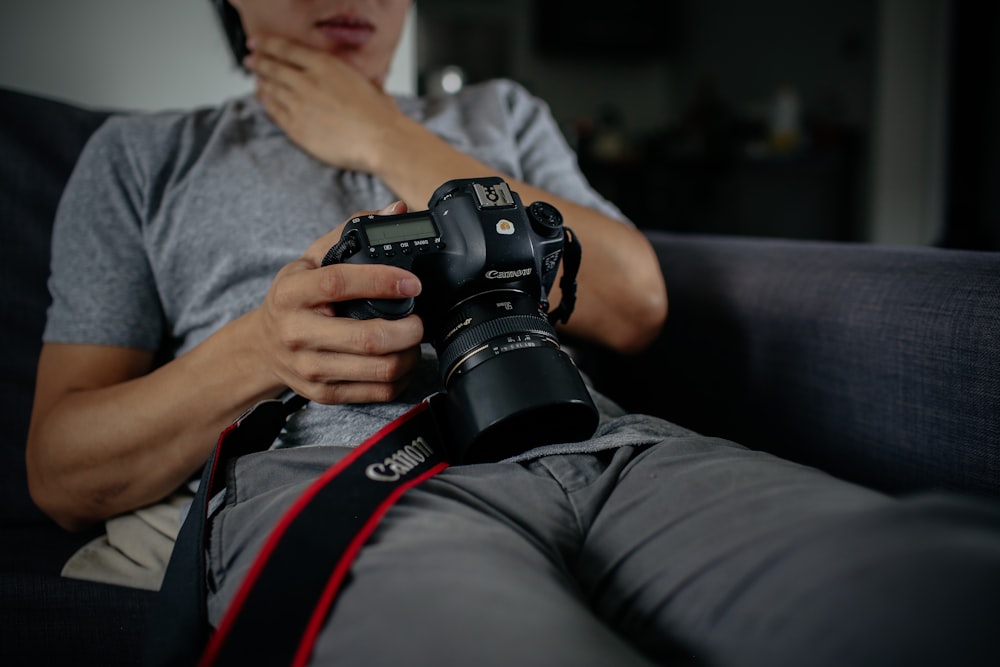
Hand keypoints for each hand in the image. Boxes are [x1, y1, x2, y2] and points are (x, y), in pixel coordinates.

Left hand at [244, 36, 402, 172]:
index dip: (267, 44)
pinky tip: (264, 99)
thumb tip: (372, 79)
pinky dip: (266, 102)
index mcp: (325, 65)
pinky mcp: (296, 127)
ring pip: (271, 88)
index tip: (257, 43)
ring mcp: (299, 105)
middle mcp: (308, 82)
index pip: (286, 49)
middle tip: (251, 60)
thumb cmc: (379, 116)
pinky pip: (273, 111)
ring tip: (257, 80)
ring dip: (261, 82)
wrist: (379, 140)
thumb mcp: (370, 83)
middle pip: (273, 67)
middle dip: (259, 62)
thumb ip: (360, 79)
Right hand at [253, 202, 424, 403]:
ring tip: (414, 338)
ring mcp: (311, 368)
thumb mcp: (310, 259)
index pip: (339, 284)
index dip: (381, 281)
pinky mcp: (324, 393)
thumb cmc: (294, 298)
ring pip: (378, 369)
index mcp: (293, 293)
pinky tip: (403, 359)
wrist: (263, 346)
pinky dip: (401, 377)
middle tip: (419, 318)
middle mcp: (298, 333)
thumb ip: (353, 230)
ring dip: (409, 354)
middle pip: (367, 338)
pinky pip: (376, 392)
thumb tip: (397, 211)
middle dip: (407, 329)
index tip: (412, 282)